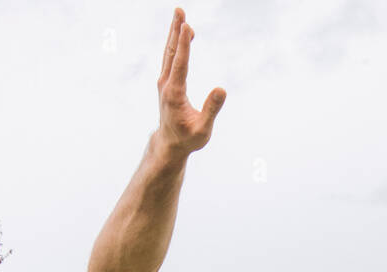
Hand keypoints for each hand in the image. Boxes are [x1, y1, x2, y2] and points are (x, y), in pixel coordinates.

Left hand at [156, 8, 225, 153]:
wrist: (170, 144)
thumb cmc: (188, 139)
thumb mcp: (203, 129)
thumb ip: (211, 109)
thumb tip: (222, 89)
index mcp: (174, 94)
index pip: (180, 64)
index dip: (184, 44)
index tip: (187, 26)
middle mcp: (166, 84)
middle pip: (171, 52)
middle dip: (176, 30)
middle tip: (179, 10)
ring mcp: (164, 82)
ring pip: (169, 53)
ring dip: (174, 33)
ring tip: (180, 15)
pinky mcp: (166, 82)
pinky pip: (171, 58)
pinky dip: (176, 44)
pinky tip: (182, 35)